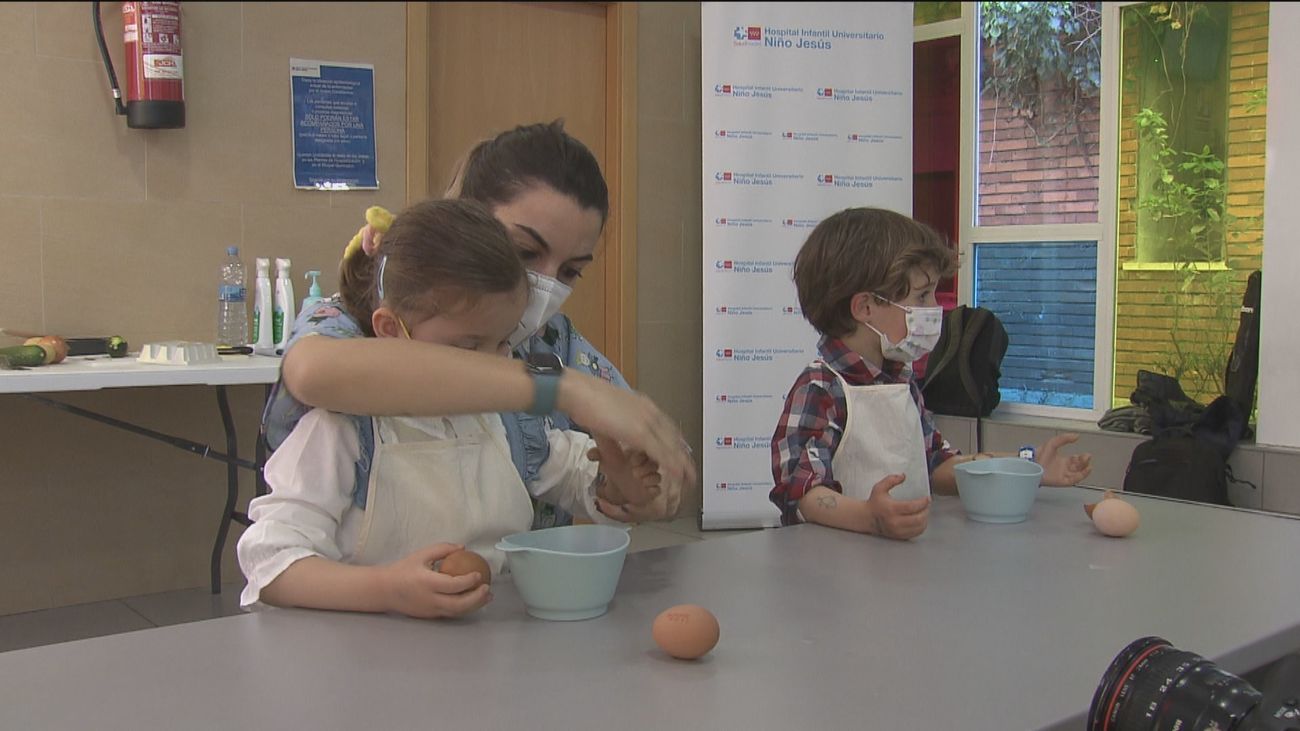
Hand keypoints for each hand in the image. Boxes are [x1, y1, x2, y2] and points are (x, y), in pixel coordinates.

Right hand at [380, 543, 491, 618]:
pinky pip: (451, 613)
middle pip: (459, 604)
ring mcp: (430, 610)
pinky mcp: (430, 616)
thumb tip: (462, 547)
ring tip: (486, 597)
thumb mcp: (421, 555)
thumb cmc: (403, 570)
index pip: (453, 585)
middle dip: (476, 598)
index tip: (479, 574)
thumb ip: (442, 549)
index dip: (469, 581)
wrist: (384, 590)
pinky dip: (464, 608)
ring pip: (457, 612)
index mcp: (427, 583)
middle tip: (487, 588)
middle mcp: (430, 599)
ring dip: (474, 605)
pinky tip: (473, 601)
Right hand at [559, 372, 695, 506]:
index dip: (674, 443)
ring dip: (682, 464)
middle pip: (674, 438)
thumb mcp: (607, 422)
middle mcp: (650, 412)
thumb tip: (618, 454)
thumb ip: (616, 437)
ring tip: (690, 479)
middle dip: (683, 456)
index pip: (666, 427)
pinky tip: (678, 475)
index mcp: (643, 406)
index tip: (679, 454)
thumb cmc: (586, 402)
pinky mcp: (641, 433)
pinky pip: (662, 453)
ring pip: (672, 447)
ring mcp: (647, 422)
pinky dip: (672, 465)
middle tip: (690, 470)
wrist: (579, 392)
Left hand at [587, 434, 662, 506]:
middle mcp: (647, 466)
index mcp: (638, 456)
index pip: (646, 452)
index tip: (631, 461)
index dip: (639, 456)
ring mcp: (650, 478)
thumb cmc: (617, 470)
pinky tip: (643, 487)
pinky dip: (652, 489)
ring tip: (637, 478)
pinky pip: (657, 489)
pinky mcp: (652, 490)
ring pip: (657, 476)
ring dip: (649, 477)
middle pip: (654, 463)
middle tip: (634, 470)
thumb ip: (599, 455)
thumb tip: (590, 454)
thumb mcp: (607, 462)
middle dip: (645, 467)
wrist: (621, 487)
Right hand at [862, 474, 930, 539]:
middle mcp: (894, 522)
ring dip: (925, 519)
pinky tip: (920, 520)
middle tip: (927, 505)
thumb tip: (903, 476)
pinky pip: (915, 533)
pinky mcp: (899, 536)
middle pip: (918, 519)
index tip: (927, 498)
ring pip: (919, 527)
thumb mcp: (879, 488)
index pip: (912, 507)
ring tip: (924, 511)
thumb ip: (891, 480)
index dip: (922, 503)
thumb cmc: (874, 503)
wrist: (866, 518)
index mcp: (891, 509)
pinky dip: (921, 527)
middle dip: (926, 511)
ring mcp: (897, 531)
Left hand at [1037, 433, 1092, 486]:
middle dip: (1084, 462)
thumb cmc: (1038, 454)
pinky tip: (1085, 471)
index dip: (1082, 457)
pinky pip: (1074, 480)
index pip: (1076, 460)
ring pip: (1078, 474)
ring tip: (1088, 465)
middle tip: (1087, 457)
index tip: (1087, 455)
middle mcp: (1063, 468)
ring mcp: (1062, 475)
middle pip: (1078, 467)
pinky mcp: (1061, 481)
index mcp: (1062, 460)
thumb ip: (1064, 438)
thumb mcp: (1053, 443)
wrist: (1031, 463)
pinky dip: (1081, 476)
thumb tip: (1076, 436)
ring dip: (1084, 470)